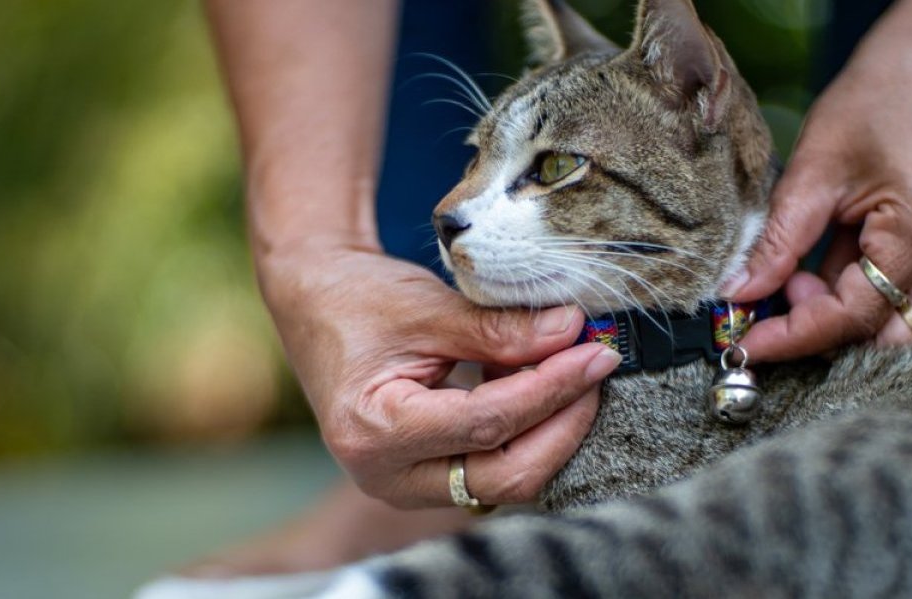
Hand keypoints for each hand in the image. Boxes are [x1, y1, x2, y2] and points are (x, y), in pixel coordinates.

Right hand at [259, 243, 620, 507]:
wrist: (314, 303)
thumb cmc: (357, 300)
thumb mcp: (428, 307)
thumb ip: (500, 328)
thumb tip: (572, 332)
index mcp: (374, 432)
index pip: (487, 425)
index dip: (550, 389)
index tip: (594, 353)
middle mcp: (387, 476)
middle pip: (503, 476)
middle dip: (562, 424)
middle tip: (596, 366)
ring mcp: (407, 484)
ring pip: (505, 480)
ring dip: (550, 429)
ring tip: (573, 366)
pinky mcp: (427, 476)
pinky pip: (494, 467)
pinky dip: (528, 430)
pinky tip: (544, 382)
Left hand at [725, 32, 911, 361]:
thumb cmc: (877, 101)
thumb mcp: (813, 167)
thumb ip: (779, 241)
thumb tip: (739, 295)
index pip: (855, 314)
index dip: (795, 336)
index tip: (746, 344)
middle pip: (888, 341)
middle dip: (822, 336)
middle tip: (774, 301)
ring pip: (901, 330)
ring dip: (842, 319)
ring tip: (802, 274)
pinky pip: (910, 304)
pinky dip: (862, 301)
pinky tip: (830, 266)